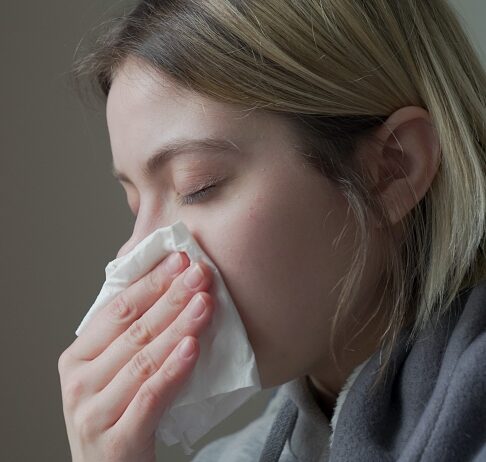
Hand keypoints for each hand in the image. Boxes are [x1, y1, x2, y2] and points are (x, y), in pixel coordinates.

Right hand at [58, 252, 213, 461]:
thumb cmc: (116, 412)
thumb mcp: (112, 371)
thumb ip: (129, 336)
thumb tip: (167, 286)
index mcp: (77, 356)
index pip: (117, 309)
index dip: (151, 282)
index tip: (181, 259)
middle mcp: (79, 382)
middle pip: (134, 330)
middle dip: (171, 297)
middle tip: (200, 273)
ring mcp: (93, 412)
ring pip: (144, 359)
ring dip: (179, 326)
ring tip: (205, 302)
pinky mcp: (116, 441)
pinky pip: (150, 396)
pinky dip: (173, 370)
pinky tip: (194, 347)